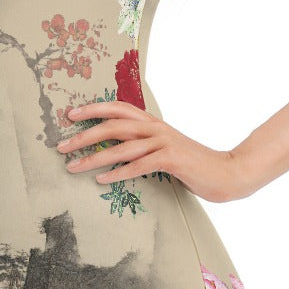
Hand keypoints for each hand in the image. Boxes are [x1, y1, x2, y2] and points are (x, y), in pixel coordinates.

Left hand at [55, 100, 248, 202]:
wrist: (226, 172)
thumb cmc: (192, 163)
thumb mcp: (164, 148)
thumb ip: (143, 143)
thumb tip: (115, 147)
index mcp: (153, 122)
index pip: (119, 108)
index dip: (94, 108)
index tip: (70, 115)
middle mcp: (156, 127)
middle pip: (114, 125)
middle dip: (84, 135)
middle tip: (61, 146)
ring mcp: (164, 142)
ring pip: (122, 146)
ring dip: (94, 157)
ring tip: (74, 167)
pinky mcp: (172, 159)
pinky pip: (140, 165)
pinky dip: (118, 172)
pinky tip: (102, 180)